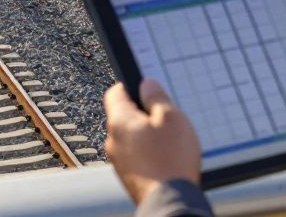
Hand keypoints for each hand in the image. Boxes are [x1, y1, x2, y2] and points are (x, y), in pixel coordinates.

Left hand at [104, 79, 202, 205]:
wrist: (170, 201)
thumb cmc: (171, 160)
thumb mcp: (172, 118)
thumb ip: (156, 97)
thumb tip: (147, 84)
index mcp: (120, 121)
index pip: (115, 92)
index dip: (131, 86)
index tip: (144, 87)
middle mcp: (114, 141)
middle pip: (125, 116)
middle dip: (143, 113)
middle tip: (165, 117)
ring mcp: (120, 161)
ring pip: (131, 138)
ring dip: (147, 135)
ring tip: (169, 142)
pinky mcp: (129, 177)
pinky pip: (136, 156)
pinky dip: (149, 153)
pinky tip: (166, 158)